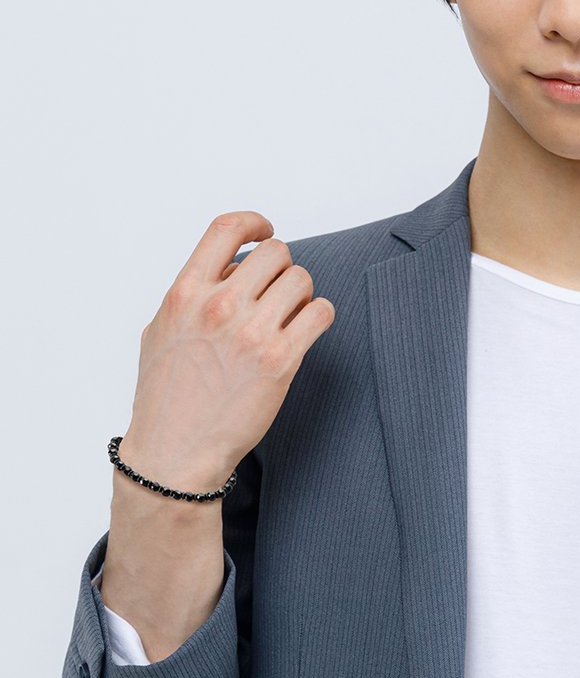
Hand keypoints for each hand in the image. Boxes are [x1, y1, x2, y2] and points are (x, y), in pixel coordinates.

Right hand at [119, 212, 334, 490]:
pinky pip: (321, 313)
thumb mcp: (161, 330)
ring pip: (302, 279)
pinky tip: (306, 329)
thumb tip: (231, 267)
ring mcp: (250, 333)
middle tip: (275, 293)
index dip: (254, 224)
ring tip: (288, 316)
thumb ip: (192, 293)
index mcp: (185, 293)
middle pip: (276, 252)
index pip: (227, 228)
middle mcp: (218, 306)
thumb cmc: (165, 395)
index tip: (264, 232)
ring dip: (301, 294)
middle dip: (281, 269)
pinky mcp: (280, 360)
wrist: (175, 453)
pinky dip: (319, 316)